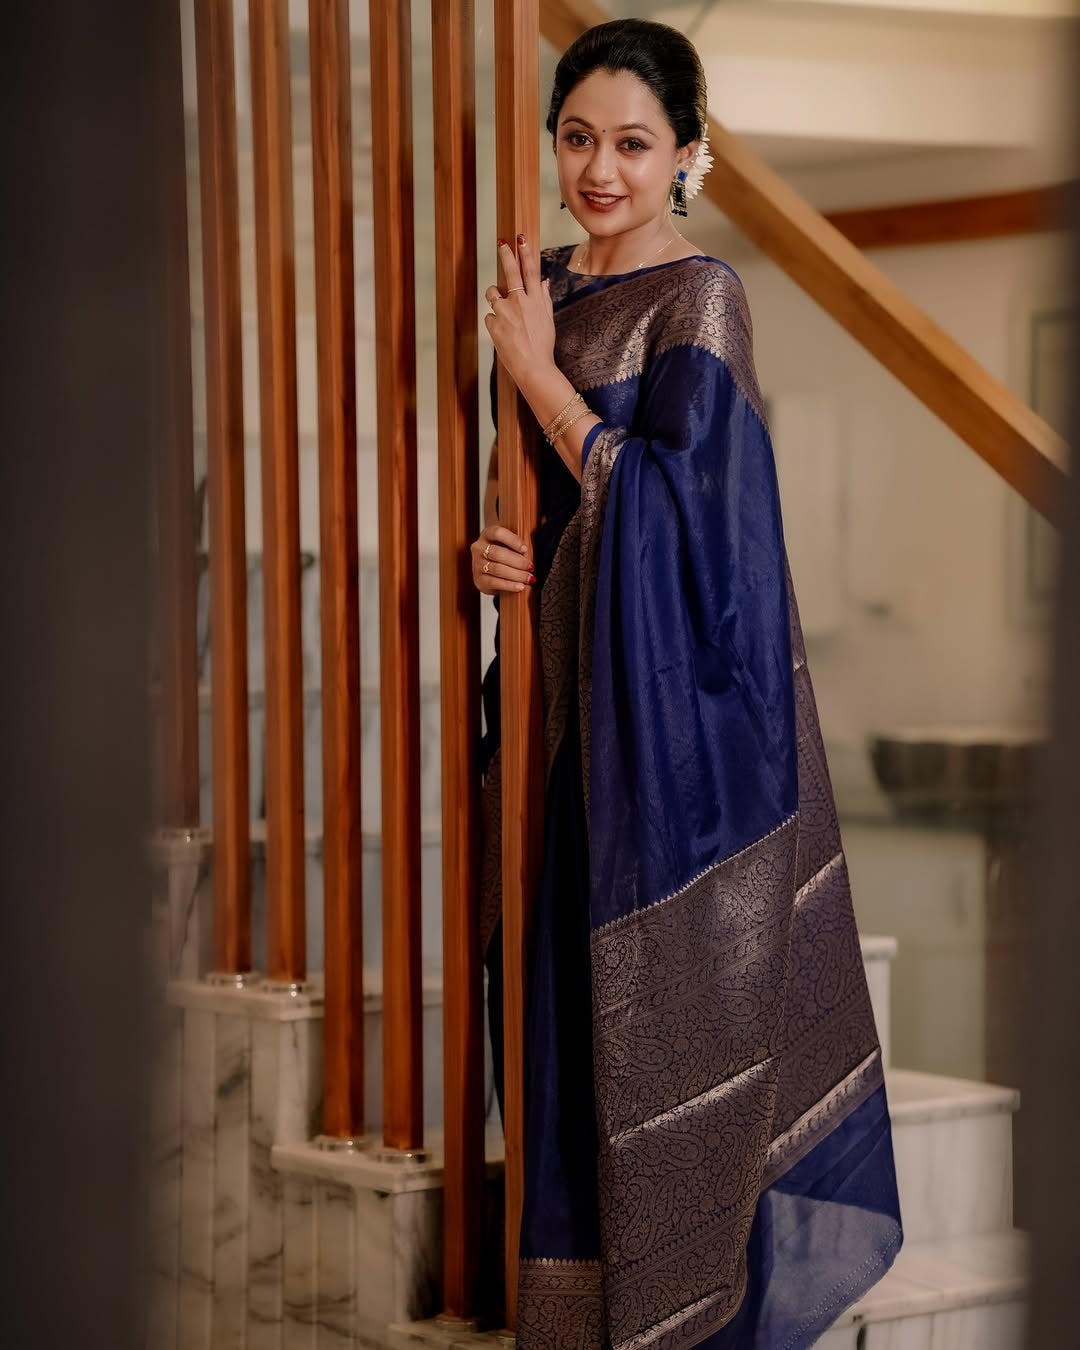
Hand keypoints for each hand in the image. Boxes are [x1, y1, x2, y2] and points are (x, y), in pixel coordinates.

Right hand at [471, 524, 535, 595]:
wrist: (492, 573)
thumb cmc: (505, 553)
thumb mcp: (512, 542)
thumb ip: (527, 532)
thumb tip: (544, 519)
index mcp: (487, 534)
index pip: (497, 533)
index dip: (512, 540)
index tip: (525, 549)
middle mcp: (479, 548)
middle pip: (498, 553)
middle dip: (518, 561)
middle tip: (531, 567)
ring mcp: (477, 565)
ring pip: (497, 569)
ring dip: (516, 575)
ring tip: (529, 578)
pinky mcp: (479, 580)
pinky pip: (495, 583)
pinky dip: (510, 585)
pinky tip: (520, 586)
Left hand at [483, 235, 555, 395]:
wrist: (533, 368)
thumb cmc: (542, 346)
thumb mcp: (548, 320)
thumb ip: (544, 299)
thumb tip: (544, 282)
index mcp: (536, 300)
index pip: (531, 271)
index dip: (525, 253)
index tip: (520, 238)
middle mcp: (521, 302)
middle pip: (511, 272)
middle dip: (506, 255)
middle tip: (502, 243)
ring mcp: (506, 313)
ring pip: (493, 294)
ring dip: (495, 297)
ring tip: (503, 311)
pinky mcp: (494, 324)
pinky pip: (489, 316)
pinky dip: (494, 322)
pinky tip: (503, 333)